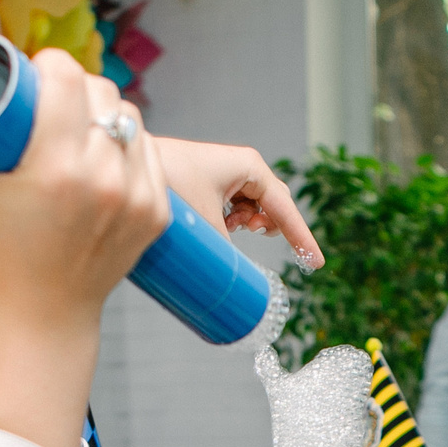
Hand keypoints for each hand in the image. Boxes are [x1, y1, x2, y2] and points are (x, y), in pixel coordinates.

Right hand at [0, 49, 167, 333]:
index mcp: (56, 167)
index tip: (42, 73)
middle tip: (60, 102)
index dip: (52, 64)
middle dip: (79, 88)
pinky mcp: (157, 212)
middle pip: (103, 93)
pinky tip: (106, 160)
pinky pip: (148, 153)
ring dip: (107, 115)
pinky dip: (127, 148)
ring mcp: (136, 197)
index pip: (69, 77)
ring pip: (130, 119)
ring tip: (84, 133)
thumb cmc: (1, 246)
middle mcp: (102, 179)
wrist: (46, 309)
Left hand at [150, 138, 321, 268]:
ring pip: (255, 206)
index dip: (301, 238)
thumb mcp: (207, 223)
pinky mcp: (211, 181)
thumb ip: (230, 250)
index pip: (285, 208)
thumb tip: (239, 280)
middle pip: (274, 204)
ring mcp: (227, 173)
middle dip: (271, 226)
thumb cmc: (170, 185)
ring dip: (250, 223)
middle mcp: (242, 166)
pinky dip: (235, 219)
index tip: (315, 264)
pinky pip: (237, 204)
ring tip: (232, 228)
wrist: (132, 168)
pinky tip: (223, 224)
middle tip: (256, 238)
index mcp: (249, 166)